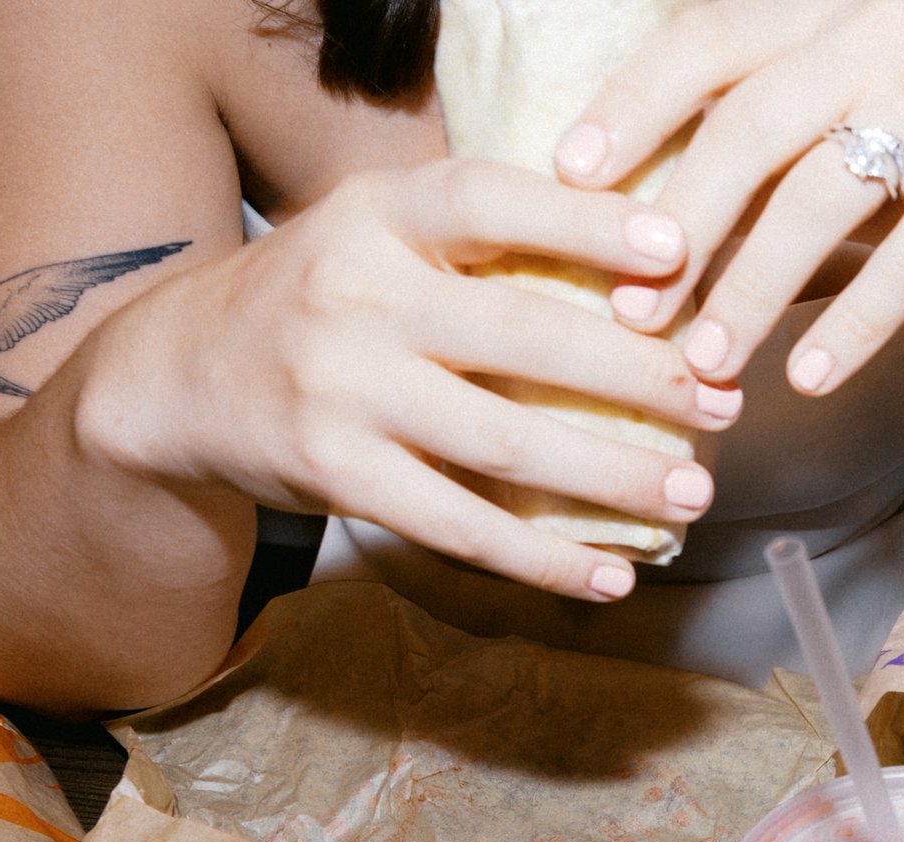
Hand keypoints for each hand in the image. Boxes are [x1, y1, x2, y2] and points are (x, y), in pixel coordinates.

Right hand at [74, 159, 737, 598]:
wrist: (180, 376)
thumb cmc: (329, 299)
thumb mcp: (384, 237)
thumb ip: (487, 243)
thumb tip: (657, 273)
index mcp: (378, 215)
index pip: (493, 201)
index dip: (589, 222)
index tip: (678, 251)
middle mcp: (355, 294)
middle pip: (525, 337)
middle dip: (642, 377)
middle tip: (723, 404)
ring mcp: (341, 388)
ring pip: (507, 443)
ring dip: (614, 477)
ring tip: (692, 493)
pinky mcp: (335, 473)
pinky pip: (461, 526)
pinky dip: (545, 559)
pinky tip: (610, 577)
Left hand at [555, 0, 903, 391]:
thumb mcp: (843, 121)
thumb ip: (755, 134)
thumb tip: (613, 212)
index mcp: (828, 5)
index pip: (706, 42)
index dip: (632, 108)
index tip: (571, 182)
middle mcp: (887, 28)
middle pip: (751, 127)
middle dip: (682, 227)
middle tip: (629, 313)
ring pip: (819, 199)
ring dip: (751, 291)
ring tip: (706, 364)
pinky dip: (848, 326)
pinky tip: (802, 377)